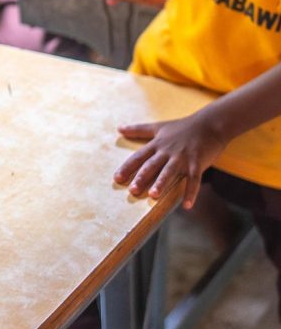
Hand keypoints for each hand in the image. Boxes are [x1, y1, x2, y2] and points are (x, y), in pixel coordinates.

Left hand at [113, 113, 229, 208]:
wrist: (211, 123)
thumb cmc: (183, 126)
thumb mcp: (158, 127)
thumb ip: (138, 130)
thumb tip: (119, 129)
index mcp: (157, 144)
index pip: (139, 157)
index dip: (127, 168)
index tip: (117, 179)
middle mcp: (167, 151)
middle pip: (152, 165)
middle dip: (142, 177)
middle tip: (132, 191)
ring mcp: (183, 157)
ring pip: (170, 171)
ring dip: (162, 183)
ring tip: (154, 195)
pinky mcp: (197, 163)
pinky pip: (194, 179)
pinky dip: (191, 192)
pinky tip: (187, 205)